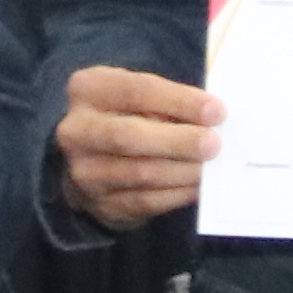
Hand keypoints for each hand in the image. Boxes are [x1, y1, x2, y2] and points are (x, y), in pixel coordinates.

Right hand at [55, 67, 217, 229]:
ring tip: (210, 165)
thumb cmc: (127, 116)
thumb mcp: (139, 95)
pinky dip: (177, 193)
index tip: (216, 111)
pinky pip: (145, 201)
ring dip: (182, 170)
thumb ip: (168, 99)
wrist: (94, 160)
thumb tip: (213, 115)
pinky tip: (198, 186)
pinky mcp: (101, 203)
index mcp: (87, 89)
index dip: (179, 101)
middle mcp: (77, 130)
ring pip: (140, 172)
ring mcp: (84, 171)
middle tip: (213, 144)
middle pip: (130, 135)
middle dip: (178, 140)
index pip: (136, 91)